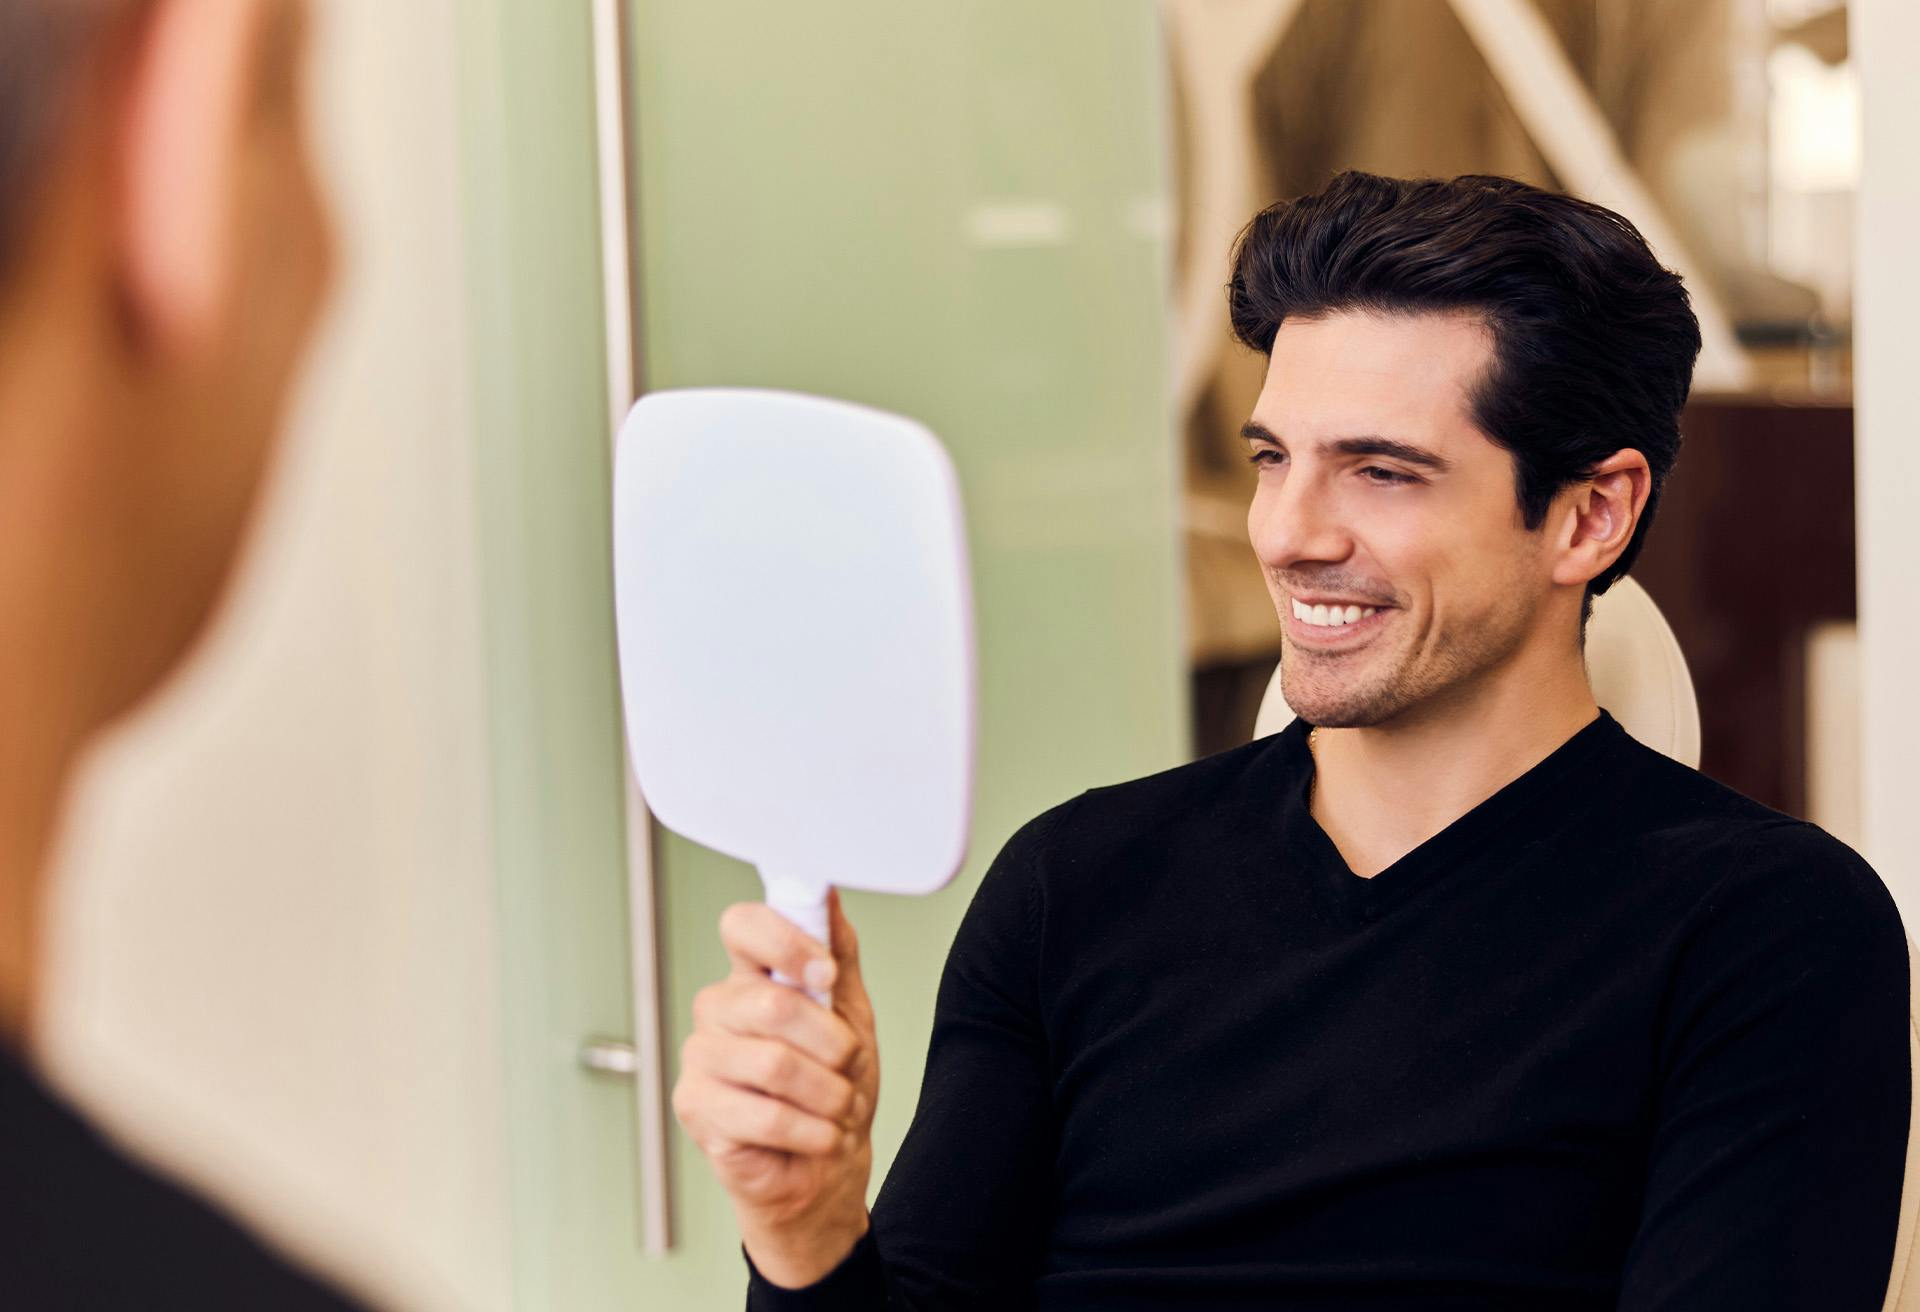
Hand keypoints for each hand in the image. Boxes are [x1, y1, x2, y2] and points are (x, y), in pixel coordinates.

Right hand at [672, 887, 879, 1285]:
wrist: (826, 1166)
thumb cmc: (833, 1085)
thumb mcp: (850, 1012)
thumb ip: (838, 952)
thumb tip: (826, 891)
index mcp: (752, 975)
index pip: (742, 925)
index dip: (785, 942)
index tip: (825, 975)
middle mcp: (719, 1008)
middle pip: (771, 1002)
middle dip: (831, 1043)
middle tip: (848, 1067)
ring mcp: (701, 1056)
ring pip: (773, 1062)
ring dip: (827, 1093)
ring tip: (838, 1107)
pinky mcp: (695, 1106)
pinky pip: (763, 1114)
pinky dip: (811, 1130)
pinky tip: (821, 1135)